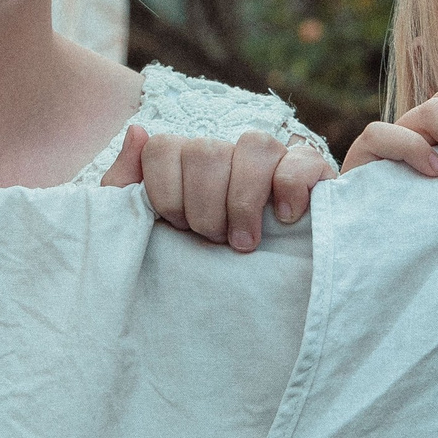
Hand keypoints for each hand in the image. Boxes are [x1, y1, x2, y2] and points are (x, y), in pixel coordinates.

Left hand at [101, 127, 336, 251]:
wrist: (246, 306)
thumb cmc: (191, 262)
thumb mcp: (147, 231)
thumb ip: (125, 187)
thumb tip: (137, 131)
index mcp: (186, 161)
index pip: (163, 147)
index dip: (164, 191)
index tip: (174, 227)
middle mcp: (227, 152)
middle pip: (205, 151)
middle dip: (202, 206)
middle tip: (211, 241)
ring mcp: (272, 159)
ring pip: (254, 145)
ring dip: (242, 201)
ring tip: (244, 243)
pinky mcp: (312, 173)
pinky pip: (302, 160)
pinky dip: (290, 187)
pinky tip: (284, 218)